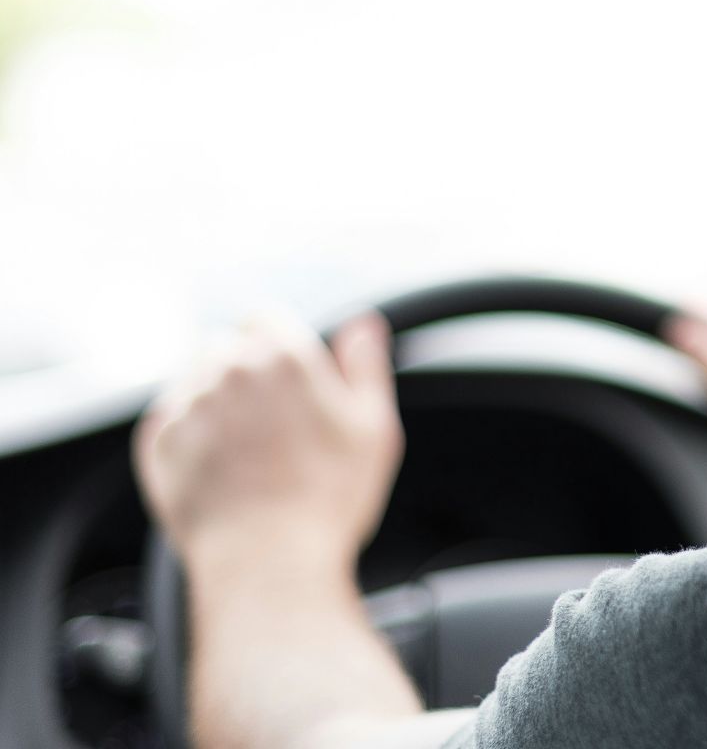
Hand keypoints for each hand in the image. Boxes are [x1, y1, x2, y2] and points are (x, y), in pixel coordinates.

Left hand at [133, 312, 402, 575]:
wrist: (267, 563)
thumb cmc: (327, 501)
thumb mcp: (374, 428)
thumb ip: (366, 366)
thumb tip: (363, 326)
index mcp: (282, 356)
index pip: (265, 317)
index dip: (278, 344)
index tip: (287, 379)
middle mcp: (227, 370)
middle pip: (226, 347)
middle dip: (245, 374)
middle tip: (272, 425)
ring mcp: (187, 405)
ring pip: (195, 381)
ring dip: (214, 402)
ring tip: (245, 451)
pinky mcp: (157, 442)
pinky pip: (169, 419)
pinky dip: (189, 435)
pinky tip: (218, 467)